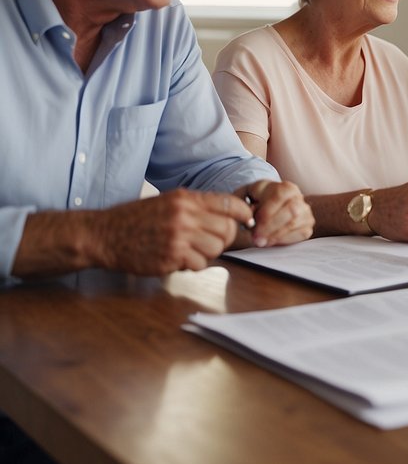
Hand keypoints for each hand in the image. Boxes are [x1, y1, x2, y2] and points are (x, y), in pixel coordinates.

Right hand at [96, 189, 256, 274]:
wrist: (104, 235)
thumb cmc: (136, 219)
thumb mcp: (168, 201)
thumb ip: (197, 206)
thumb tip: (231, 213)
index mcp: (186, 199)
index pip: (230, 204)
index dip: (244, 214)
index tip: (247, 221)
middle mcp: (184, 216)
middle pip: (227, 229)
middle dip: (225, 238)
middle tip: (212, 241)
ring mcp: (178, 237)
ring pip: (216, 249)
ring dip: (208, 253)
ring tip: (192, 250)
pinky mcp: (171, 257)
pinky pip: (200, 264)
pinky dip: (194, 265)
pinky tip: (180, 259)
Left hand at [237, 180, 313, 246]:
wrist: (271, 208)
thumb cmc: (256, 202)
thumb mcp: (246, 196)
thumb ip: (242, 203)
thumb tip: (249, 219)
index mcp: (284, 186)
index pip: (279, 195)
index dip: (267, 211)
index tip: (253, 224)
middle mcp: (298, 196)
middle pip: (290, 210)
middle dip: (271, 226)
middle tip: (256, 239)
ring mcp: (305, 211)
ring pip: (294, 223)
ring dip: (276, 235)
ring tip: (261, 242)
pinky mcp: (308, 225)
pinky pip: (300, 234)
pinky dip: (284, 240)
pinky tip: (271, 242)